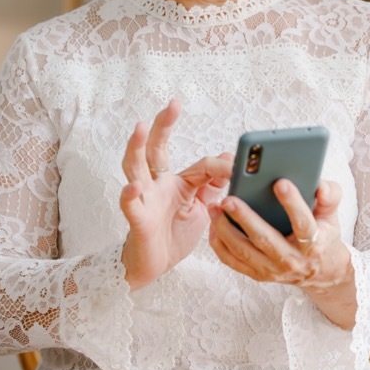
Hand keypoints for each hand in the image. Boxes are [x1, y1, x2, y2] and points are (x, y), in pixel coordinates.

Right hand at [119, 100, 232, 290]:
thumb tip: (228, 157)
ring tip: (140, 128)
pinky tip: (133, 186)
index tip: (239, 168)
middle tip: (173, 104)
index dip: (221, 167)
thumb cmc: (175, 234)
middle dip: (163, 125)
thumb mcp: (202, 207)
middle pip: (156, 149)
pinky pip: (130, 204)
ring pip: (135, 168)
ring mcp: (145, 198)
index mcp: (177, 181)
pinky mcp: (137, 219)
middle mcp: (157, 184)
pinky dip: (130, 194)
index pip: (201, 165)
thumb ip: (212, 184)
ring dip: (137, 148)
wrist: (154, 265)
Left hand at [208, 178, 355, 326]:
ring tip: (215, 207)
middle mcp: (291, 260)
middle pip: (265, 239)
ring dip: (226, 229)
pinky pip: (233, 261)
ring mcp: (272, 270)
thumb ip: (330, 196)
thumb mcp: (332, 215)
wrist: (319, 270)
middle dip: (245, 218)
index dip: (292, 203)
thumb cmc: (323, 235)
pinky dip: (220, 244)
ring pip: (244, 251)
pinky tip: (214, 224)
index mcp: (313, 244)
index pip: (303, 223)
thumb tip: (320, 184)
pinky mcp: (258, 275)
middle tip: (229, 198)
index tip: (280, 182)